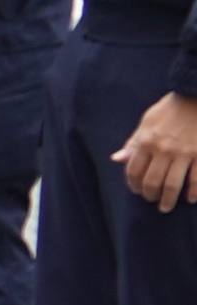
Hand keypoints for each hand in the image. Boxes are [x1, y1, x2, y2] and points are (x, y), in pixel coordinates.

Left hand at [120, 91, 196, 210]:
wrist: (195, 97)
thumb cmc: (169, 111)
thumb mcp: (146, 123)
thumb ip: (133, 143)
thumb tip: (117, 159)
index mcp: (146, 142)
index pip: (133, 171)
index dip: (133, 185)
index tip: (137, 191)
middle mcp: (162, 150)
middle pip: (152, 182)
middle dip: (150, 196)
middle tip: (152, 201)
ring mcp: (184, 153)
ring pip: (173, 185)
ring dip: (168, 200)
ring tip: (166, 207)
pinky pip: (196, 179)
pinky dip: (193, 192)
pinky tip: (190, 199)